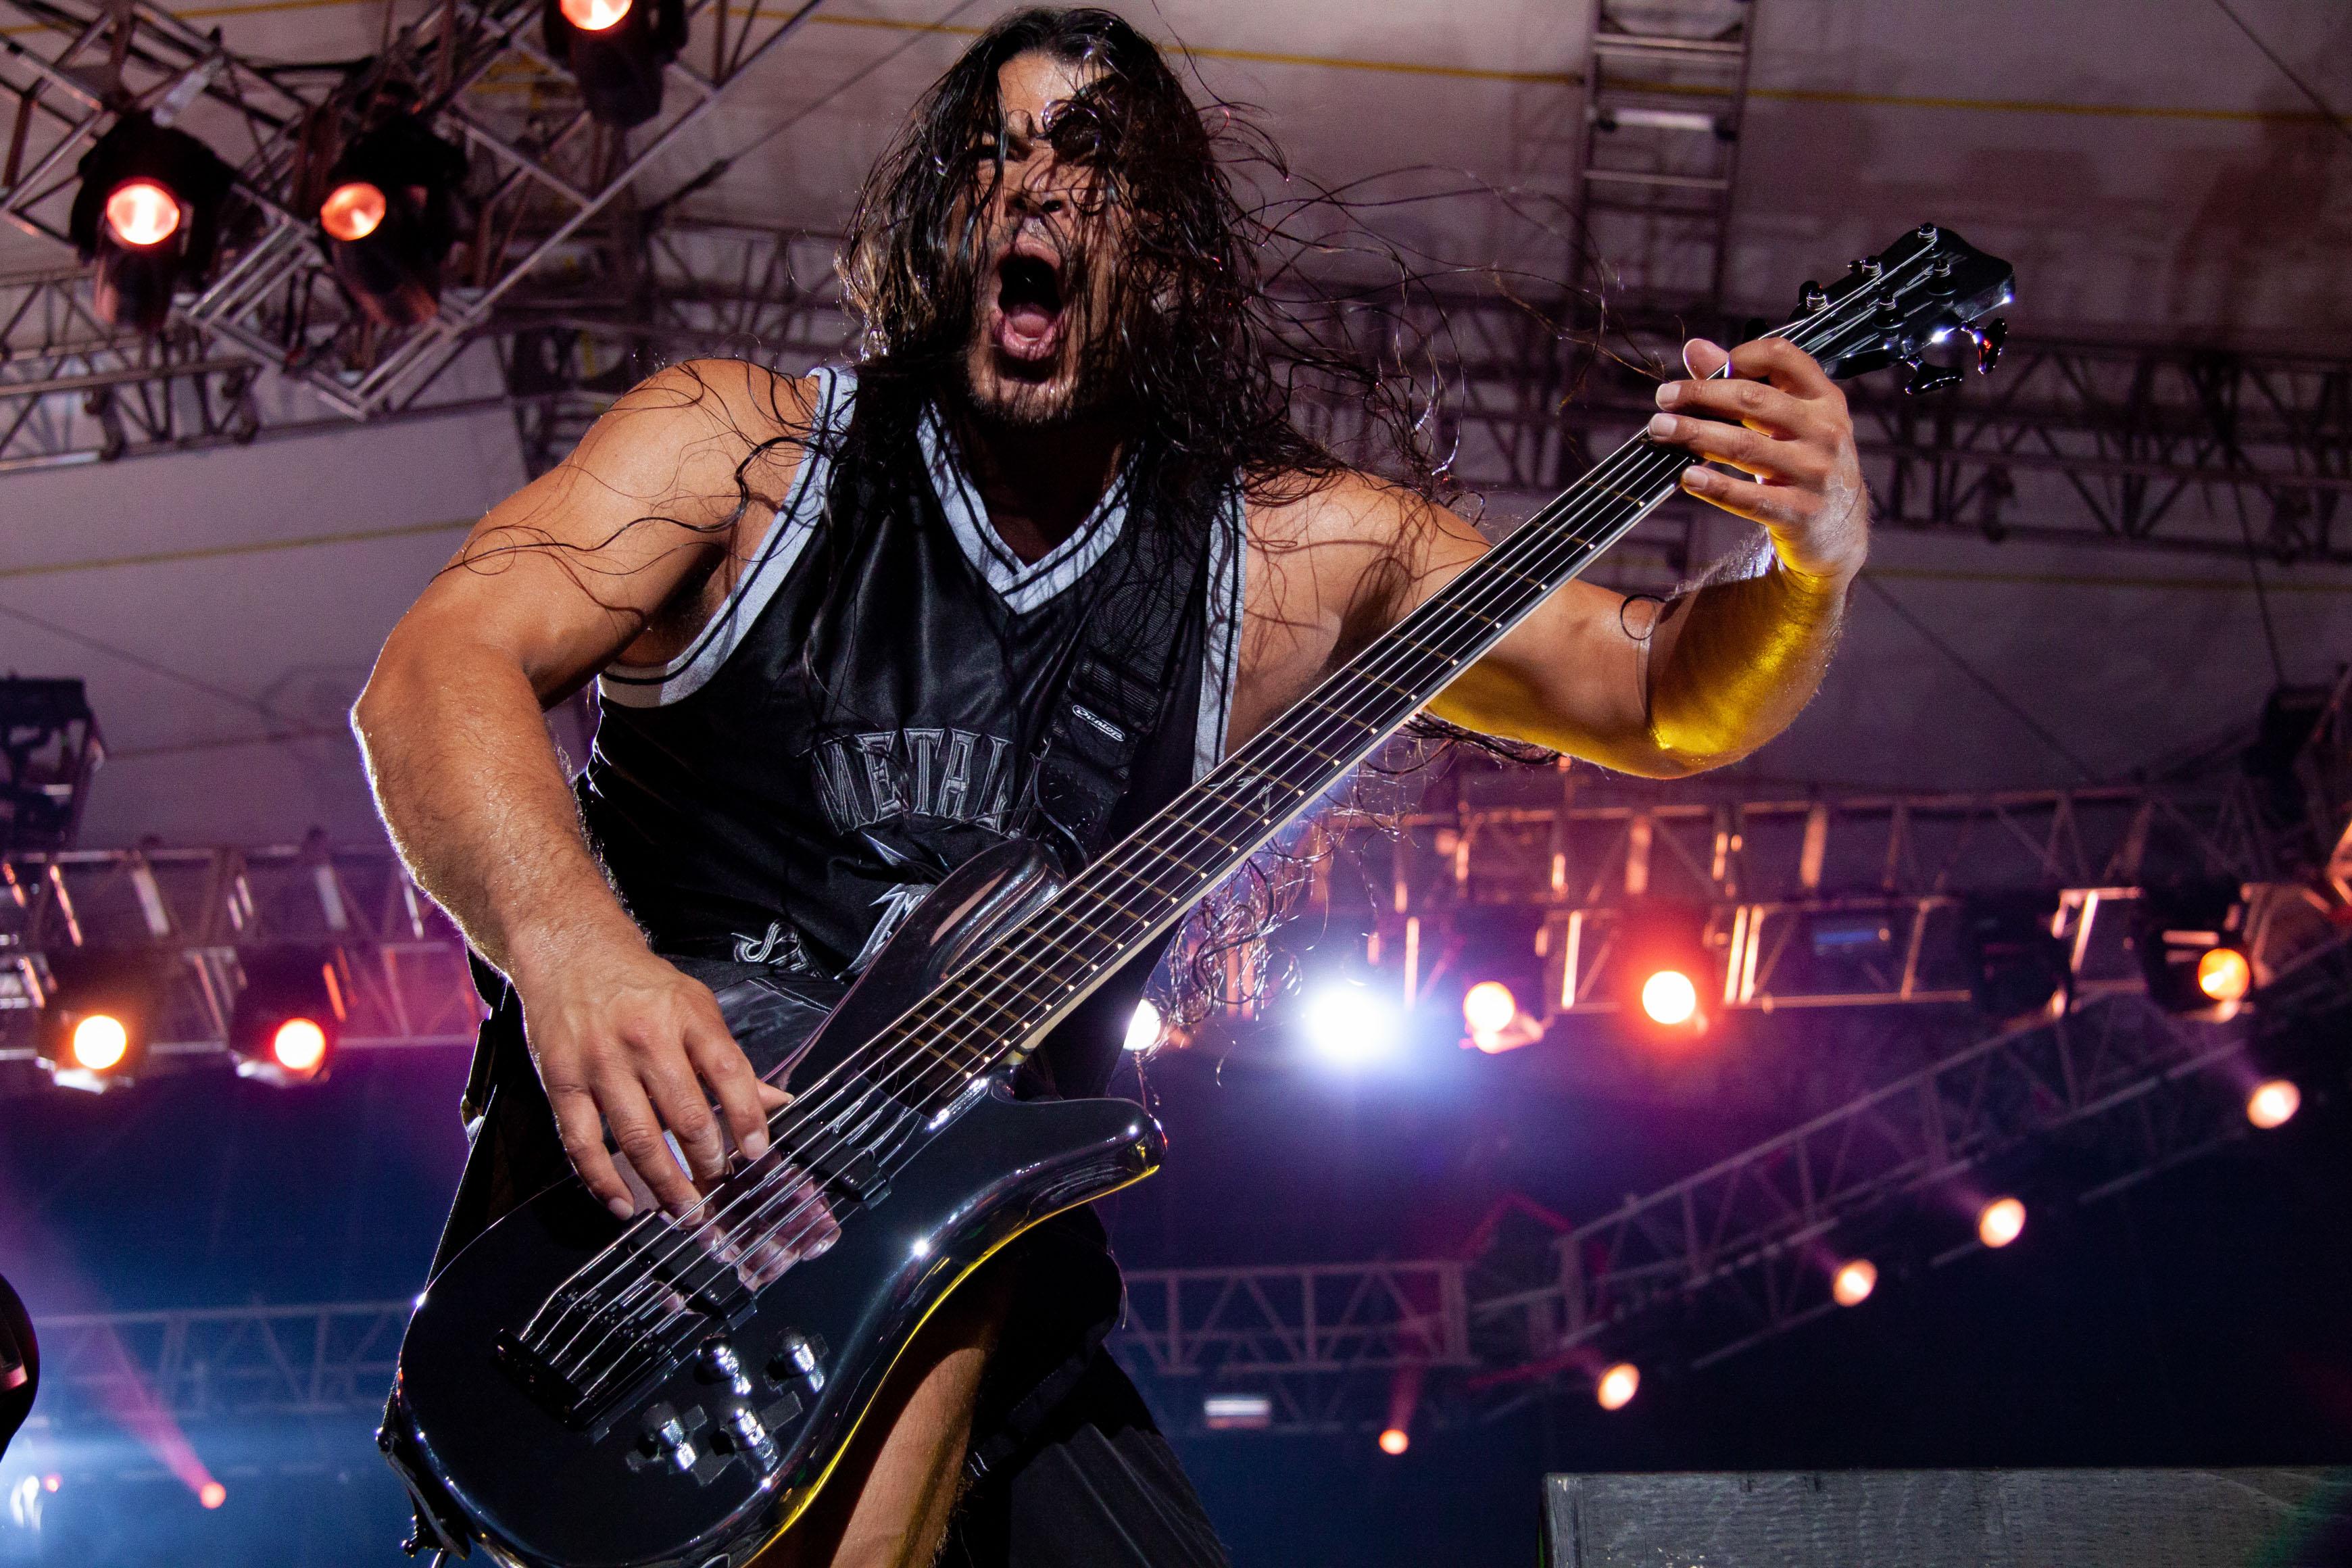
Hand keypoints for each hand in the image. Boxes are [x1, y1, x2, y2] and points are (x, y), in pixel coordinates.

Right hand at [517, 944, 787, 1217]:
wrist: (571, 956)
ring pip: (638, 1139)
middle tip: (719, 1188)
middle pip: (686, 1115)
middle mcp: (645, 1039)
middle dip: (708, 1163)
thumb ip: (729, 1059)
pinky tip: (625, 1205)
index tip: (757, 1152)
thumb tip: (776, 1103)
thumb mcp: (696, 1006)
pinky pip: (583, 1145)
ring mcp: (601, 1063)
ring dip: (666, 1183)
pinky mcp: (562, 1083)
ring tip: (686, 1210)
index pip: (729, 1072)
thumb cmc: (640, 987)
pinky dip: (604, 1182)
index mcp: (687, 1017)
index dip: (748, 1118)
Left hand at [1645, 337, 1867, 585]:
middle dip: (1701, 396)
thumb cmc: (1803, 461)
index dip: (1741, 356)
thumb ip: (1744, 382)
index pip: (1784, 358)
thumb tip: (1695, 348)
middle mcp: (1824, 431)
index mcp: (1823, 399)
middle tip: (1664, 399)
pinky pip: (1749, 498)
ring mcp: (1813, 473)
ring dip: (1696, 435)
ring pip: (1744, 447)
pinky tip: (1688, 477)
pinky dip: (1715, 486)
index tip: (1704, 367)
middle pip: (1754, 401)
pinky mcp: (1798, 512)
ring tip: (1662, 430)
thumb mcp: (1788, 419)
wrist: (1839, 528)